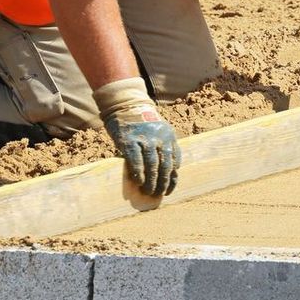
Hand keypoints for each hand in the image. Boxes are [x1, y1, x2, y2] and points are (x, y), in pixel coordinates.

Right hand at [94, 78, 181, 195]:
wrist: (125, 104)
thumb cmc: (141, 121)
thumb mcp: (158, 130)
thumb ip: (162, 147)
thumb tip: (161, 172)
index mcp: (170, 136)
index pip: (175, 162)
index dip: (172, 179)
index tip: (168, 190)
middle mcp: (160, 138)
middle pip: (165, 166)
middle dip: (163, 183)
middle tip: (158, 194)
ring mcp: (145, 139)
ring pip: (152, 166)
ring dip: (151, 182)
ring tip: (148, 191)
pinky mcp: (130, 141)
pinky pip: (136, 162)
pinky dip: (139, 173)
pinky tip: (138, 182)